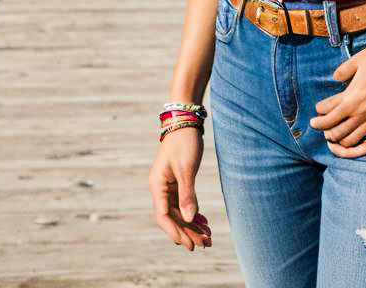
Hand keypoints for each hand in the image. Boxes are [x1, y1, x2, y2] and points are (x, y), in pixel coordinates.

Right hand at [148, 128, 212, 249]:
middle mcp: (160, 188)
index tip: (189, 244)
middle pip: (173, 217)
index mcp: (157, 185)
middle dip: (188, 232)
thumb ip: (187, 194)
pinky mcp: (176, 182)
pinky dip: (193, 213)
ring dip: (192, 225)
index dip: (176, 232)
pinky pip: (183, 203)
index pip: (164, 216)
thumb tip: (190, 219)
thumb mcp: (187, 168)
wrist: (185, 121)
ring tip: (208, 237)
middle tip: (205, 244)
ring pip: (179, 212)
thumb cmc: (184, 142)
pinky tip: (204, 223)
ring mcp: (168, 185)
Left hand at [310, 42, 365, 156]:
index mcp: (352, 96)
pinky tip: (349, 150)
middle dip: (325, 129)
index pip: (328, 112)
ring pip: (349, 140)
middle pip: (335, 129)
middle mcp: (361, 113)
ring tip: (333, 139)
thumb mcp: (362, 58)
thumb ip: (345, 69)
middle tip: (322, 127)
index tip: (317, 112)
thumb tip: (335, 77)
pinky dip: (355, 151)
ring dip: (337, 141)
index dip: (319, 113)